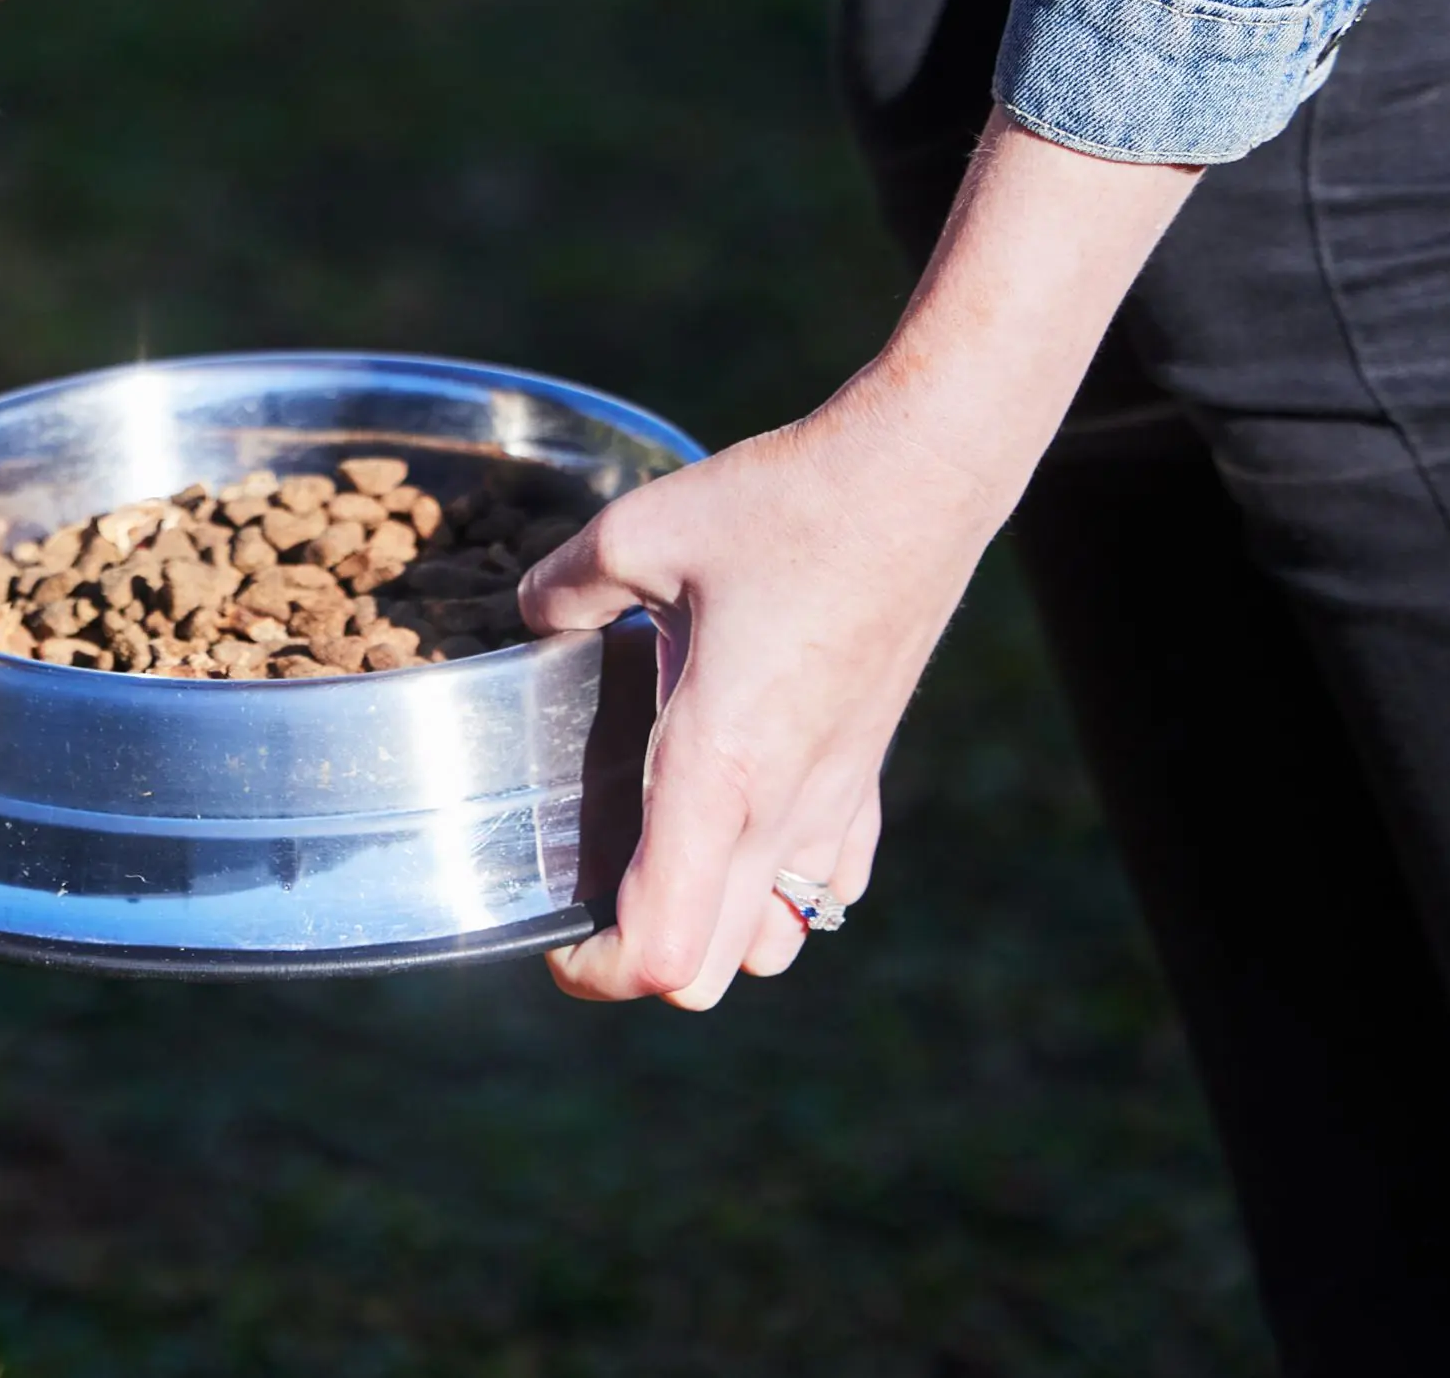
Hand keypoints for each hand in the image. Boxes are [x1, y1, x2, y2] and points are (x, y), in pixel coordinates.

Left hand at [519, 113, 1205, 1006]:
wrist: (921, 477)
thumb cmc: (786, 506)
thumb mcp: (640, 533)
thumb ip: (565, 587)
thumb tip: (527, 612)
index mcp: (720, 770)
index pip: (664, 948)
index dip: (598, 971)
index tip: (552, 936)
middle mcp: (785, 806)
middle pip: (715, 969)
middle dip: (643, 958)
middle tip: (587, 894)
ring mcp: (838, 796)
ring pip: (782, 938)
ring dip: (719, 929)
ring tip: (661, 862)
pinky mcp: (869, 770)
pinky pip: (834, 879)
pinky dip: (785, 886)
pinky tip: (744, 821)